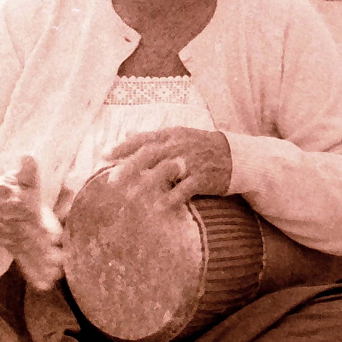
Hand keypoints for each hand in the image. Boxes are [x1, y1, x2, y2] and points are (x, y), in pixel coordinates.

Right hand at [0, 155, 65, 290]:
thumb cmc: (6, 189)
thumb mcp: (14, 178)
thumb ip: (26, 171)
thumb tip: (29, 156)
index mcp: (24, 208)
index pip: (34, 218)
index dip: (44, 227)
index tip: (55, 236)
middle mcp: (21, 227)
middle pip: (34, 241)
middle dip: (45, 253)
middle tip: (60, 264)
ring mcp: (17, 241)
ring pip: (30, 255)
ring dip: (41, 267)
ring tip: (55, 278)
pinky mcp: (16, 251)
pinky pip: (25, 264)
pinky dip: (33, 275)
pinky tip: (45, 287)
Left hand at [105, 127, 232, 205]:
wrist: (237, 156)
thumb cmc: (202, 146)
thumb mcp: (178, 136)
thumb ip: (153, 137)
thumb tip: (126, 133)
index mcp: (171, 135)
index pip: (143, 138)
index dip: (123, 147)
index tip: (104, 156)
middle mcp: (179, 146)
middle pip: (149, 154)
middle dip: (129, 167)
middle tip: (112, 182)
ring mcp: (192, 162)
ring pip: (164, 171)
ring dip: (145, 184)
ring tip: (130, 197)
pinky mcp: (203, 178)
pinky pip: (184, 189)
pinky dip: (171, 198)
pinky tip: (158, 208)